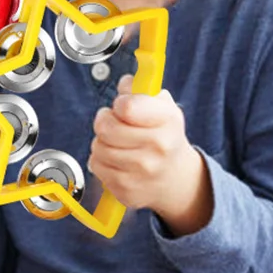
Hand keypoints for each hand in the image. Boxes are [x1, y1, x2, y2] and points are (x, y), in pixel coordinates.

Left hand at [89, 74, 211, 235]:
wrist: (175, 179)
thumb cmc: (165, 138)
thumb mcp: (163, 109)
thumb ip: (141, 90)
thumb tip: (125, 83)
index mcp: (167, 121)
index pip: (127, 107)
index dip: (119, 104)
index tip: (122, 106)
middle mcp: (157, 148)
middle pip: (106, 128)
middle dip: (104, 122)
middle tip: (112, 123)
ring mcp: (142, 172)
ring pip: (98, 147)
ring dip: (101, 142)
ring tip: (116, 143)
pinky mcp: (127, 189)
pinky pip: (96, 166)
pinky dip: (100, 161)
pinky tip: (115, 160)